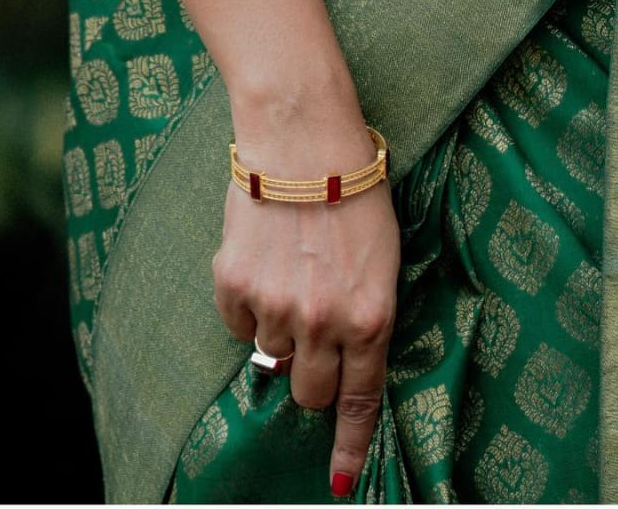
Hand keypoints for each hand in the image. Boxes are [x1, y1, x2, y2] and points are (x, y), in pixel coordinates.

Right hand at [212, 112, 400, 499]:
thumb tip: (342, 362)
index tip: (343, 482)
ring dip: (282, 331)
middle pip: (309, 393)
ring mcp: (274, 307)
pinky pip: (238, 325)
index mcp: (370, 316)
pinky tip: (267, 262)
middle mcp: (322, 322)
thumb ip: (365, 316)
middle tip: (317, 331)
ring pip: (271, 358)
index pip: (358, 401)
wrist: (305, 142)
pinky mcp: (233, 286)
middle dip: (313, 375)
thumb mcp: (384, 258)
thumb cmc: (358, 194)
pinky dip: (250, 306)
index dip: (350, 446)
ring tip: (295, 273)